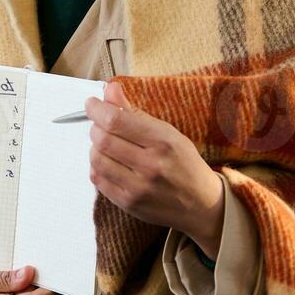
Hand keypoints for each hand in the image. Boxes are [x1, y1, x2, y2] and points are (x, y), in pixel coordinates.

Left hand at [86, 81, 225, 256]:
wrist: (201, 204)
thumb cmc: (185, 164)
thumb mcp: (168, 133)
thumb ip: (135, 111)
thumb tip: (109, 89)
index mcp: (163, 142)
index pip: (117, 120)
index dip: (98, 109)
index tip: (93, 104)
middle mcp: (150, 165)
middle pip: (103, 139)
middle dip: (96, 127)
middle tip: (101, 125)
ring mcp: (138, 187)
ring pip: (97, 159)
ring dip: (95, 147)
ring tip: (106, 144)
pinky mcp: (128, 203)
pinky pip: (98, 180)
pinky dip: (97, 166)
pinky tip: (108, 163)